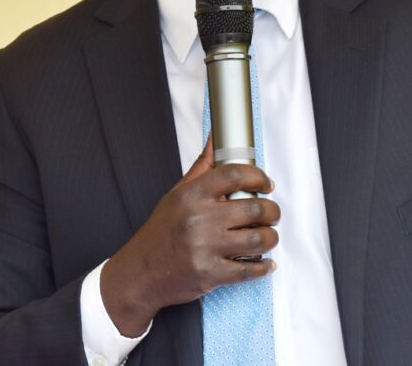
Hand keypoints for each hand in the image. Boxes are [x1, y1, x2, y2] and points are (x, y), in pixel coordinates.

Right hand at [100, 138, 279, 335]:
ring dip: (270, 237)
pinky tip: (265, 262)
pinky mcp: (210, 274)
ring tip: (268, 236)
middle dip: (272, 211)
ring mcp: (204, 248)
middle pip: (254, 208)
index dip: (257, 176)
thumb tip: (216, 137)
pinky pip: (249, 270)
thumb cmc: (161, 232)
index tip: (266, 184)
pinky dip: (264, 266)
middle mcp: (198, 219)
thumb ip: (203, 167)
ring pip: (257, 239)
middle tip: (271, 213)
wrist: (139, 273)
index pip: (234, 175)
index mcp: (191, 195)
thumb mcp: (177, 194)